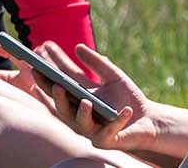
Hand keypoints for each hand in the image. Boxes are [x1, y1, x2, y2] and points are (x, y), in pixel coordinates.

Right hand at [35, 43, 160, 151]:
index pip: (61, 84)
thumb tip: (77, 46)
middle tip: (52, 82)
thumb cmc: (129, 98)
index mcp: (80, 98)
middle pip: (64, 104)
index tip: (39, 56)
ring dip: (82, 112)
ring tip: (86, 101)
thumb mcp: (115, 77)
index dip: (50, 72)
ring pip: (80, 123)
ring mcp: (92, 129)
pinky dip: (118, 121)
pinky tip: (125, 111)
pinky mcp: (107, 140)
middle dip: (56, 94)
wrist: (148, 121)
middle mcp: (80, 115)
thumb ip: (97, 63)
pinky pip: (110, 132)